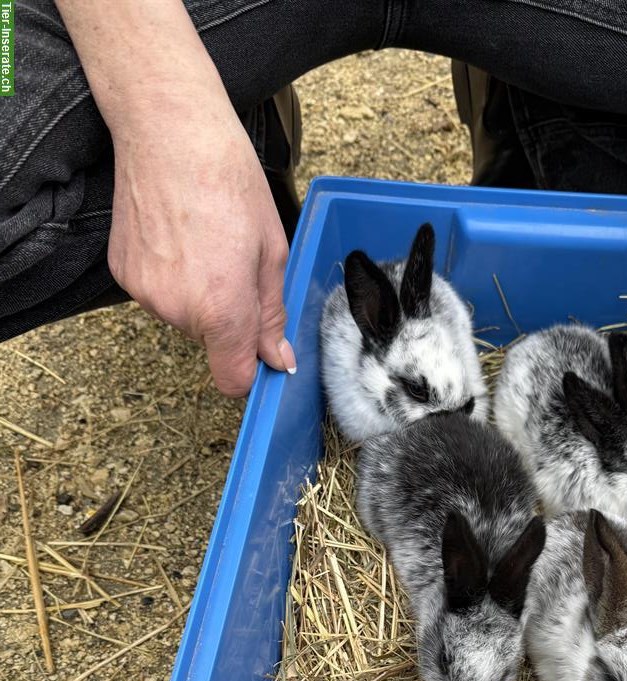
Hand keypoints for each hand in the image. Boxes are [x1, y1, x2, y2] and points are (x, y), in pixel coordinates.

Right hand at [108, 105, 294, 395]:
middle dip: (229, 316)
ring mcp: (146, 294)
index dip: (249, 371)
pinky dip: (171, 276)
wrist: (168, 131)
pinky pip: (158, 294)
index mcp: (223, 310)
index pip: (232, 379)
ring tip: (204, 241)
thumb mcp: (271, 251)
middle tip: (234, 262)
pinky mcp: (123, 276)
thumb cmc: (227, 179)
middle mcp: (179, 311)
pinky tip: (176, 236)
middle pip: (213, 342)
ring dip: (199, 294)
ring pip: (186, 317)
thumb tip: (276, 359)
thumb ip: (271, 314)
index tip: (259, 353)